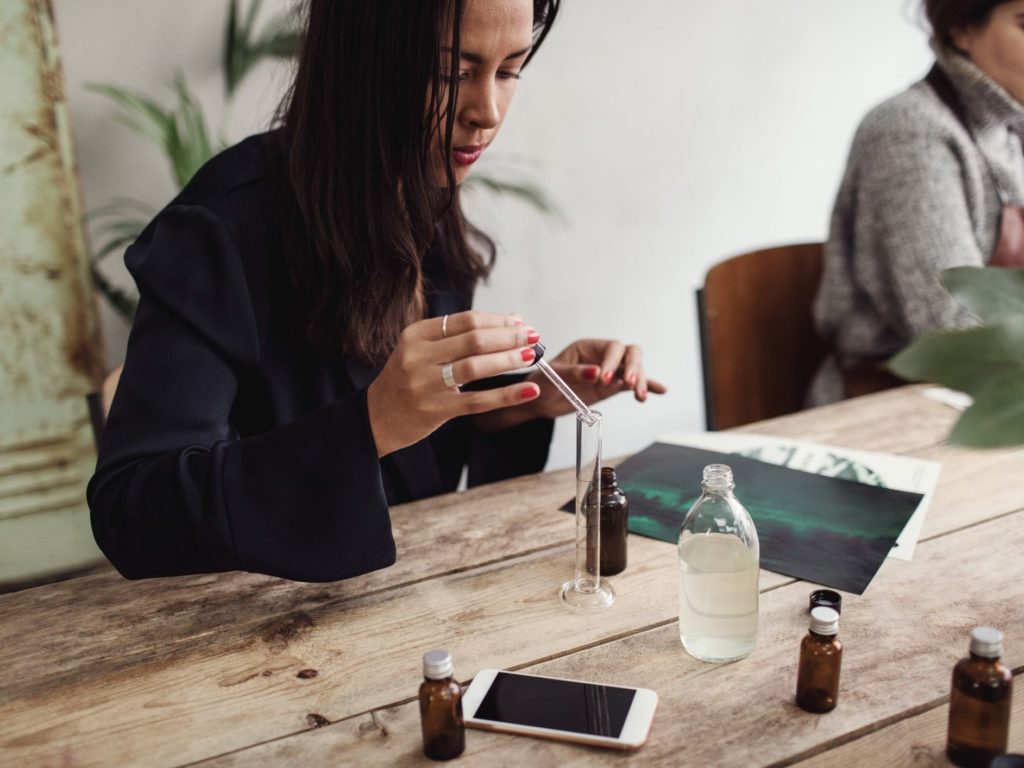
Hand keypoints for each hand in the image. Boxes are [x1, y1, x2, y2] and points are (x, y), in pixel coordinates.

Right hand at [367, 311, 541, 456]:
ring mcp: (425, 384)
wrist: (376, 417)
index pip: (466, 320)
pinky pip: (477, 401)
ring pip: (476, 368)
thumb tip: (511, 321)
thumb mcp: (422, 350)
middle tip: (534, 337)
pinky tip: (529, 390)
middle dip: (509, 337)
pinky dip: (506, 395)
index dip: (498, 320)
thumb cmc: (407, 379)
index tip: (522, 322)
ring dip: (509, 360)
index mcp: (416, 334)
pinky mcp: (435, 410)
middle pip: (473, 340)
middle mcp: (418, 356)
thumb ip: (460, 336)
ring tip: (532, 357)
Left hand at [525, 339, 667, 419]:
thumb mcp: (555, 376)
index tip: (604, 379)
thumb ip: (575, 373)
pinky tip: (660, 390)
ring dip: (640, 381)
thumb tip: (596, 373)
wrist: (541, 401)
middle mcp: (602, 357)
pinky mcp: (612, 387)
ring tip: (640, 397)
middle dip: (632, 368)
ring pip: (633, 370)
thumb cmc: (543, 382)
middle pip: (629, 354)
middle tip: (628, 384)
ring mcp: (610, 372)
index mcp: (588, 347)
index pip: (612, 348)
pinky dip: (646, 386)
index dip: (612, 361)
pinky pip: (631, 385)